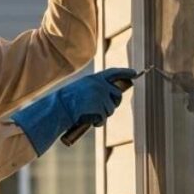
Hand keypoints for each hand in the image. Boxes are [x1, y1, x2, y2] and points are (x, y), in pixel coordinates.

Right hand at [11, 68, 136, 155]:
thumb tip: (109, 96)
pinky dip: (98, 121)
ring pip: (111, 108)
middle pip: (117, 94)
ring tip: (90, 114)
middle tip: (106, 108)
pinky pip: (104, 117)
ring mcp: (101, 96)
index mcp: (93, 78)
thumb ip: (94, 89)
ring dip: (103, 114)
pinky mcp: (100, 107)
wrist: (59, 107)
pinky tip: (89, 119)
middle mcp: (100, 85)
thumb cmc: (66, 101)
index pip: (113, 72)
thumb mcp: (80, 89)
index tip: (134, 73)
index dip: (125, 72)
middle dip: (115, 102)